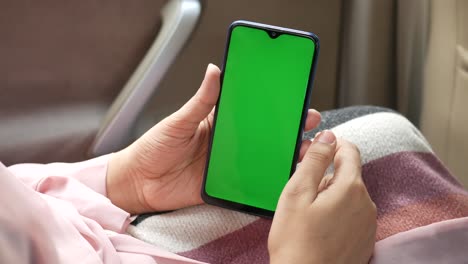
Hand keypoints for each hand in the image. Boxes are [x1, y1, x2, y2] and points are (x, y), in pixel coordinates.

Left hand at [107, 63, 321, 213]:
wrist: (137, 182)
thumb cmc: (153, 147)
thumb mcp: (178, 121)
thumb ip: (200, 100)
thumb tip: (215, 72)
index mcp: (217, 122)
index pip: (249, 111)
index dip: (271, 105)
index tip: (292, 98)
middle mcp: (227, 143)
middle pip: (262, 135)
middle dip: (287, 129)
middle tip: (307, 123)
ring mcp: (227, 166)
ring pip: (261, 159)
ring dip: (283, 155)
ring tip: (303, 151)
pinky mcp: (224, 186)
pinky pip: (249, 183)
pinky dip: (266, 181)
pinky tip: (282, 178)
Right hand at [268, 131, 376, 263]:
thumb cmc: (295, 242)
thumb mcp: (297, 193)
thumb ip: (314, 160)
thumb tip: (328, 136)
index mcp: (351, 188)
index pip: (349, 150)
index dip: (330, 145)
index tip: (311, 152)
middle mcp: (366, 204)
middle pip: (348, 173)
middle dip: (326, 172)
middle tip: (300, 186)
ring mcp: (367, 224)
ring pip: (349, 195)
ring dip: (330, 193)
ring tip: (306, 211)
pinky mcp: (364, 240)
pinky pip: (352, 214)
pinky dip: (336, 212)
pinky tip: (317, 226)